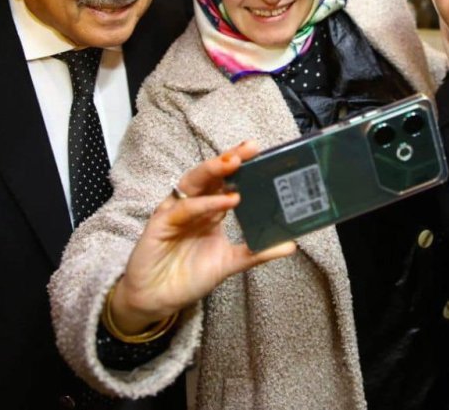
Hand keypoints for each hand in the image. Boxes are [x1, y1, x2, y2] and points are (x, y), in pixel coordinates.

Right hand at [108, 141, 295, 332]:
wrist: (157, 300)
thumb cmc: (189, 276)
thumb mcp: (230, 263)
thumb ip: (257, 252)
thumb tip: (291, 244)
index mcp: (210, 209)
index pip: (226, 180)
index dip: (241, 165)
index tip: (261, 152)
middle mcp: (193, 205)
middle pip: (210, 174)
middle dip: (230, 158)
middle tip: (251, 148)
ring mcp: (176, 212)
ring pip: (193, 183)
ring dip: (213, 171)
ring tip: (234, 162)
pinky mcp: (160, 224)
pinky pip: (183, 209)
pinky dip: (205, 203)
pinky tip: (225, 200)